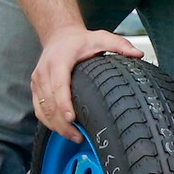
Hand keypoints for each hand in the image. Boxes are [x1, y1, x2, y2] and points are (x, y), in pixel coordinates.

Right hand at [30, 26, 142, 141]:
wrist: (59, 36)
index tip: (71, 118)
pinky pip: (39, 109)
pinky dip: (49, 122)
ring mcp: (37, 81)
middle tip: (78, 136)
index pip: (58, 85)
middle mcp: (44, 71)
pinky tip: (63, 130)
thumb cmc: (81, 41)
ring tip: (73, 137)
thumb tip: (138, 54)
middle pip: (49, 102)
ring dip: (56, 126)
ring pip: (42, 109)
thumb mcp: (102, 37)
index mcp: (58, 60)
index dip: (64, 103)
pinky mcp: (36, 88)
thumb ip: (120, 45)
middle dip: (62, 122)